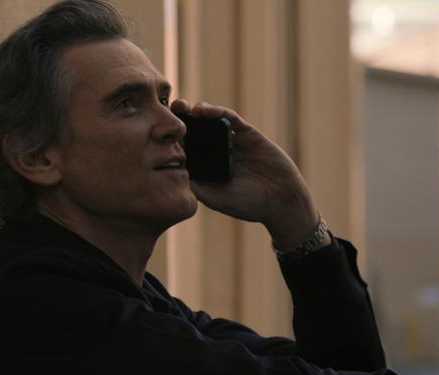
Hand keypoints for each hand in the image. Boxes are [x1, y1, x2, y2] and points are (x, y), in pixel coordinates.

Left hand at [170, 100, 321, 250]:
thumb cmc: (250, 205)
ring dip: (195, 112)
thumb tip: (170, 172)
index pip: (185, 150)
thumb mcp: (216, 199)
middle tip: (166, 112)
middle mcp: (217, 153)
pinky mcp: (247, 133)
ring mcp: (232, 142)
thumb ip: (196, 186)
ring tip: (182, 107)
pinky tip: (205, 110)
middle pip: (194, 131)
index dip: (171, 140)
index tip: (156, 132)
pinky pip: (230, 118)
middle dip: (180, 121)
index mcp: (207, 169)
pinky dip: (217, 112)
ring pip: (209, 122)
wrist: (282, 200)